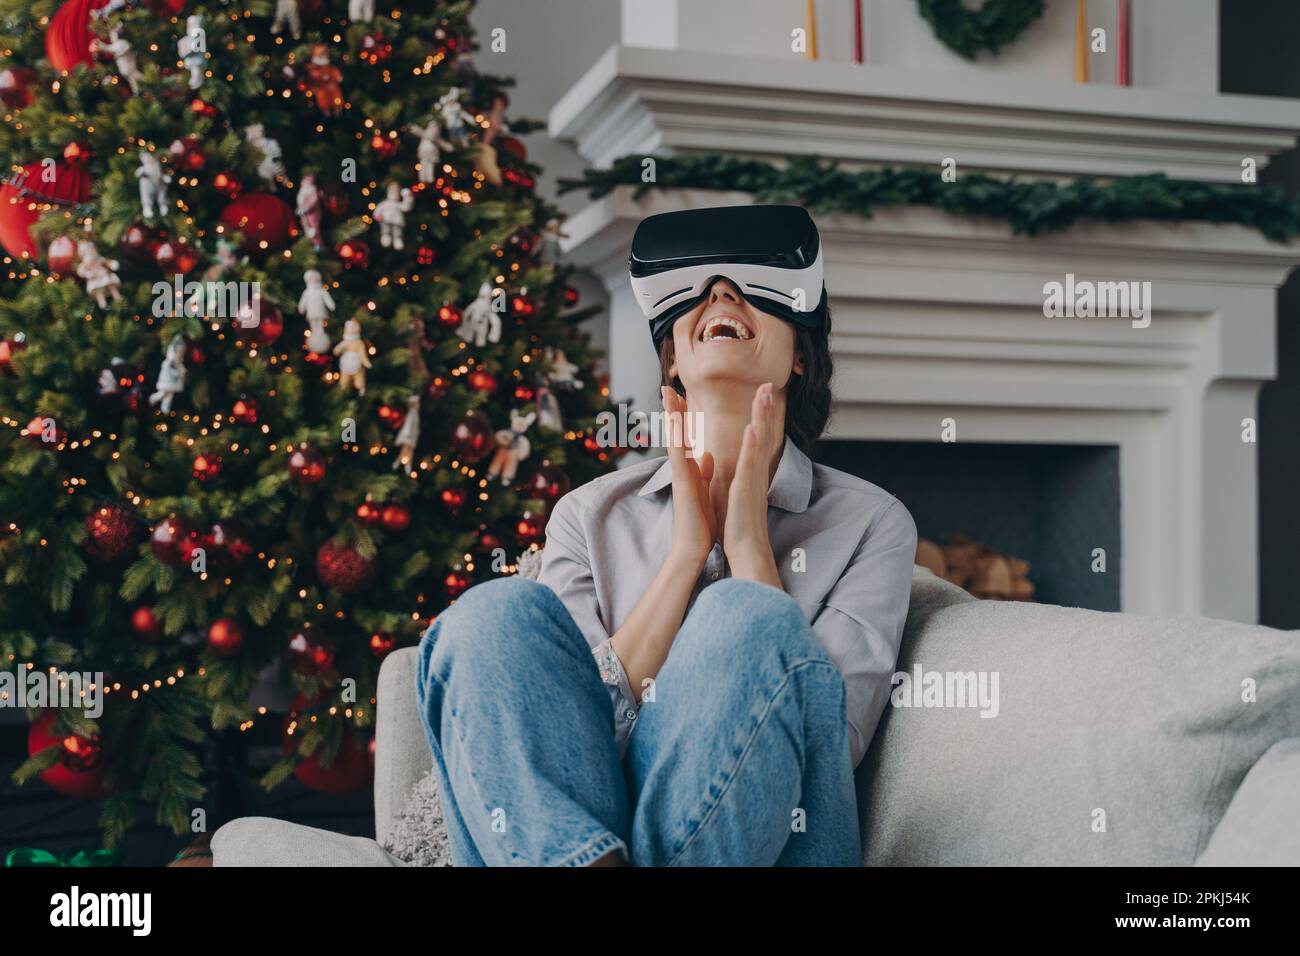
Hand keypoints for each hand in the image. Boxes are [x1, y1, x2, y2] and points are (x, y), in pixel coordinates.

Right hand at [662, 386, 715, 566]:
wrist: (693, 548)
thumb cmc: (700, 522)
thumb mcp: (705, 490)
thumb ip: (704, 471)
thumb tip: (706, 454)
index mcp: (689, 470)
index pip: (685, 437)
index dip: (683, 416)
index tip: (680, 395)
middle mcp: (681, 469)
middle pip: (675, 433)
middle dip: (672, 409)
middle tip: (667, 386)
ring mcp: (679, 476)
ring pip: (673, 439)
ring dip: (670, 416)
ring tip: (667, 394)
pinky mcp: (682, 484)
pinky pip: (678, 456)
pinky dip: (678, 438)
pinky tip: (677, 422)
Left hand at [724, 382, 781, 585]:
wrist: (746, 550)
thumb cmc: (739, 526)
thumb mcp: (735, 495)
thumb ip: (737, 478)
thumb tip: (734, 469)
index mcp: (751, 472)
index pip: (757, 438)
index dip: (760, 416)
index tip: (761, 395)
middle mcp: (755, 472)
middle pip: (764, 433)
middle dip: (765, 408)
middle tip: (768, 384)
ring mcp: (753, 479)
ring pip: (759, 441)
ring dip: (762, 416)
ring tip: (764, 393)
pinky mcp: (746, 488)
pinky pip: (751, 462)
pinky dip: (752, 444)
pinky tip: (753, 427)